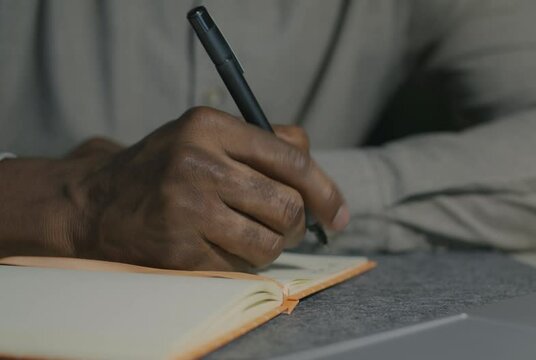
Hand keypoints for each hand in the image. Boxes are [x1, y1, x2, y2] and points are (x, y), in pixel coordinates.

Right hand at [0, 107, 347, 270]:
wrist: (97, 203)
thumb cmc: (166, 167)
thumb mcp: (206, 135)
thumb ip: (263, 141)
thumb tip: (314, 165)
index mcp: (210, 126)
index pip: (292, 160)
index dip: (326, 190)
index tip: (338, 214)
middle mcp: (198, 163)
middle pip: (287, 205)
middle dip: (298, 224)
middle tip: (289, 228)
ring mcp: (186, 208)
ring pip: (270, 242)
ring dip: (272, 246)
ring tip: (253, 235)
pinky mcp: (179, 249)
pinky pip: (241, 264)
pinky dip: (244, 260)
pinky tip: (222, 246)